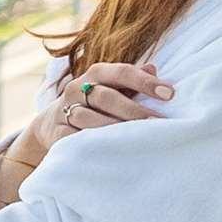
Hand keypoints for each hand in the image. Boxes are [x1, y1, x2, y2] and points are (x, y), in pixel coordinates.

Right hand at [0, 61, 171, 205]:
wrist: (51, 124)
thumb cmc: (94, 103)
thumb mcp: (112, 87)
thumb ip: (132, 80)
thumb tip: (153, 69)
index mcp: (95, 74)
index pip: (121, 72)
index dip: (145, 82)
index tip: (170, 94)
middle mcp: (77, 88)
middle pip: (105, 97)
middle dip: (133, 110)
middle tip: (157, 123)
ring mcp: (64, 112)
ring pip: (89, 120)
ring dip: (114, 129)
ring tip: (137, 139)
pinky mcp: (57, 134)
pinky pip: (74, 140)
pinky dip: (92, 145)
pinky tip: (112, 152)